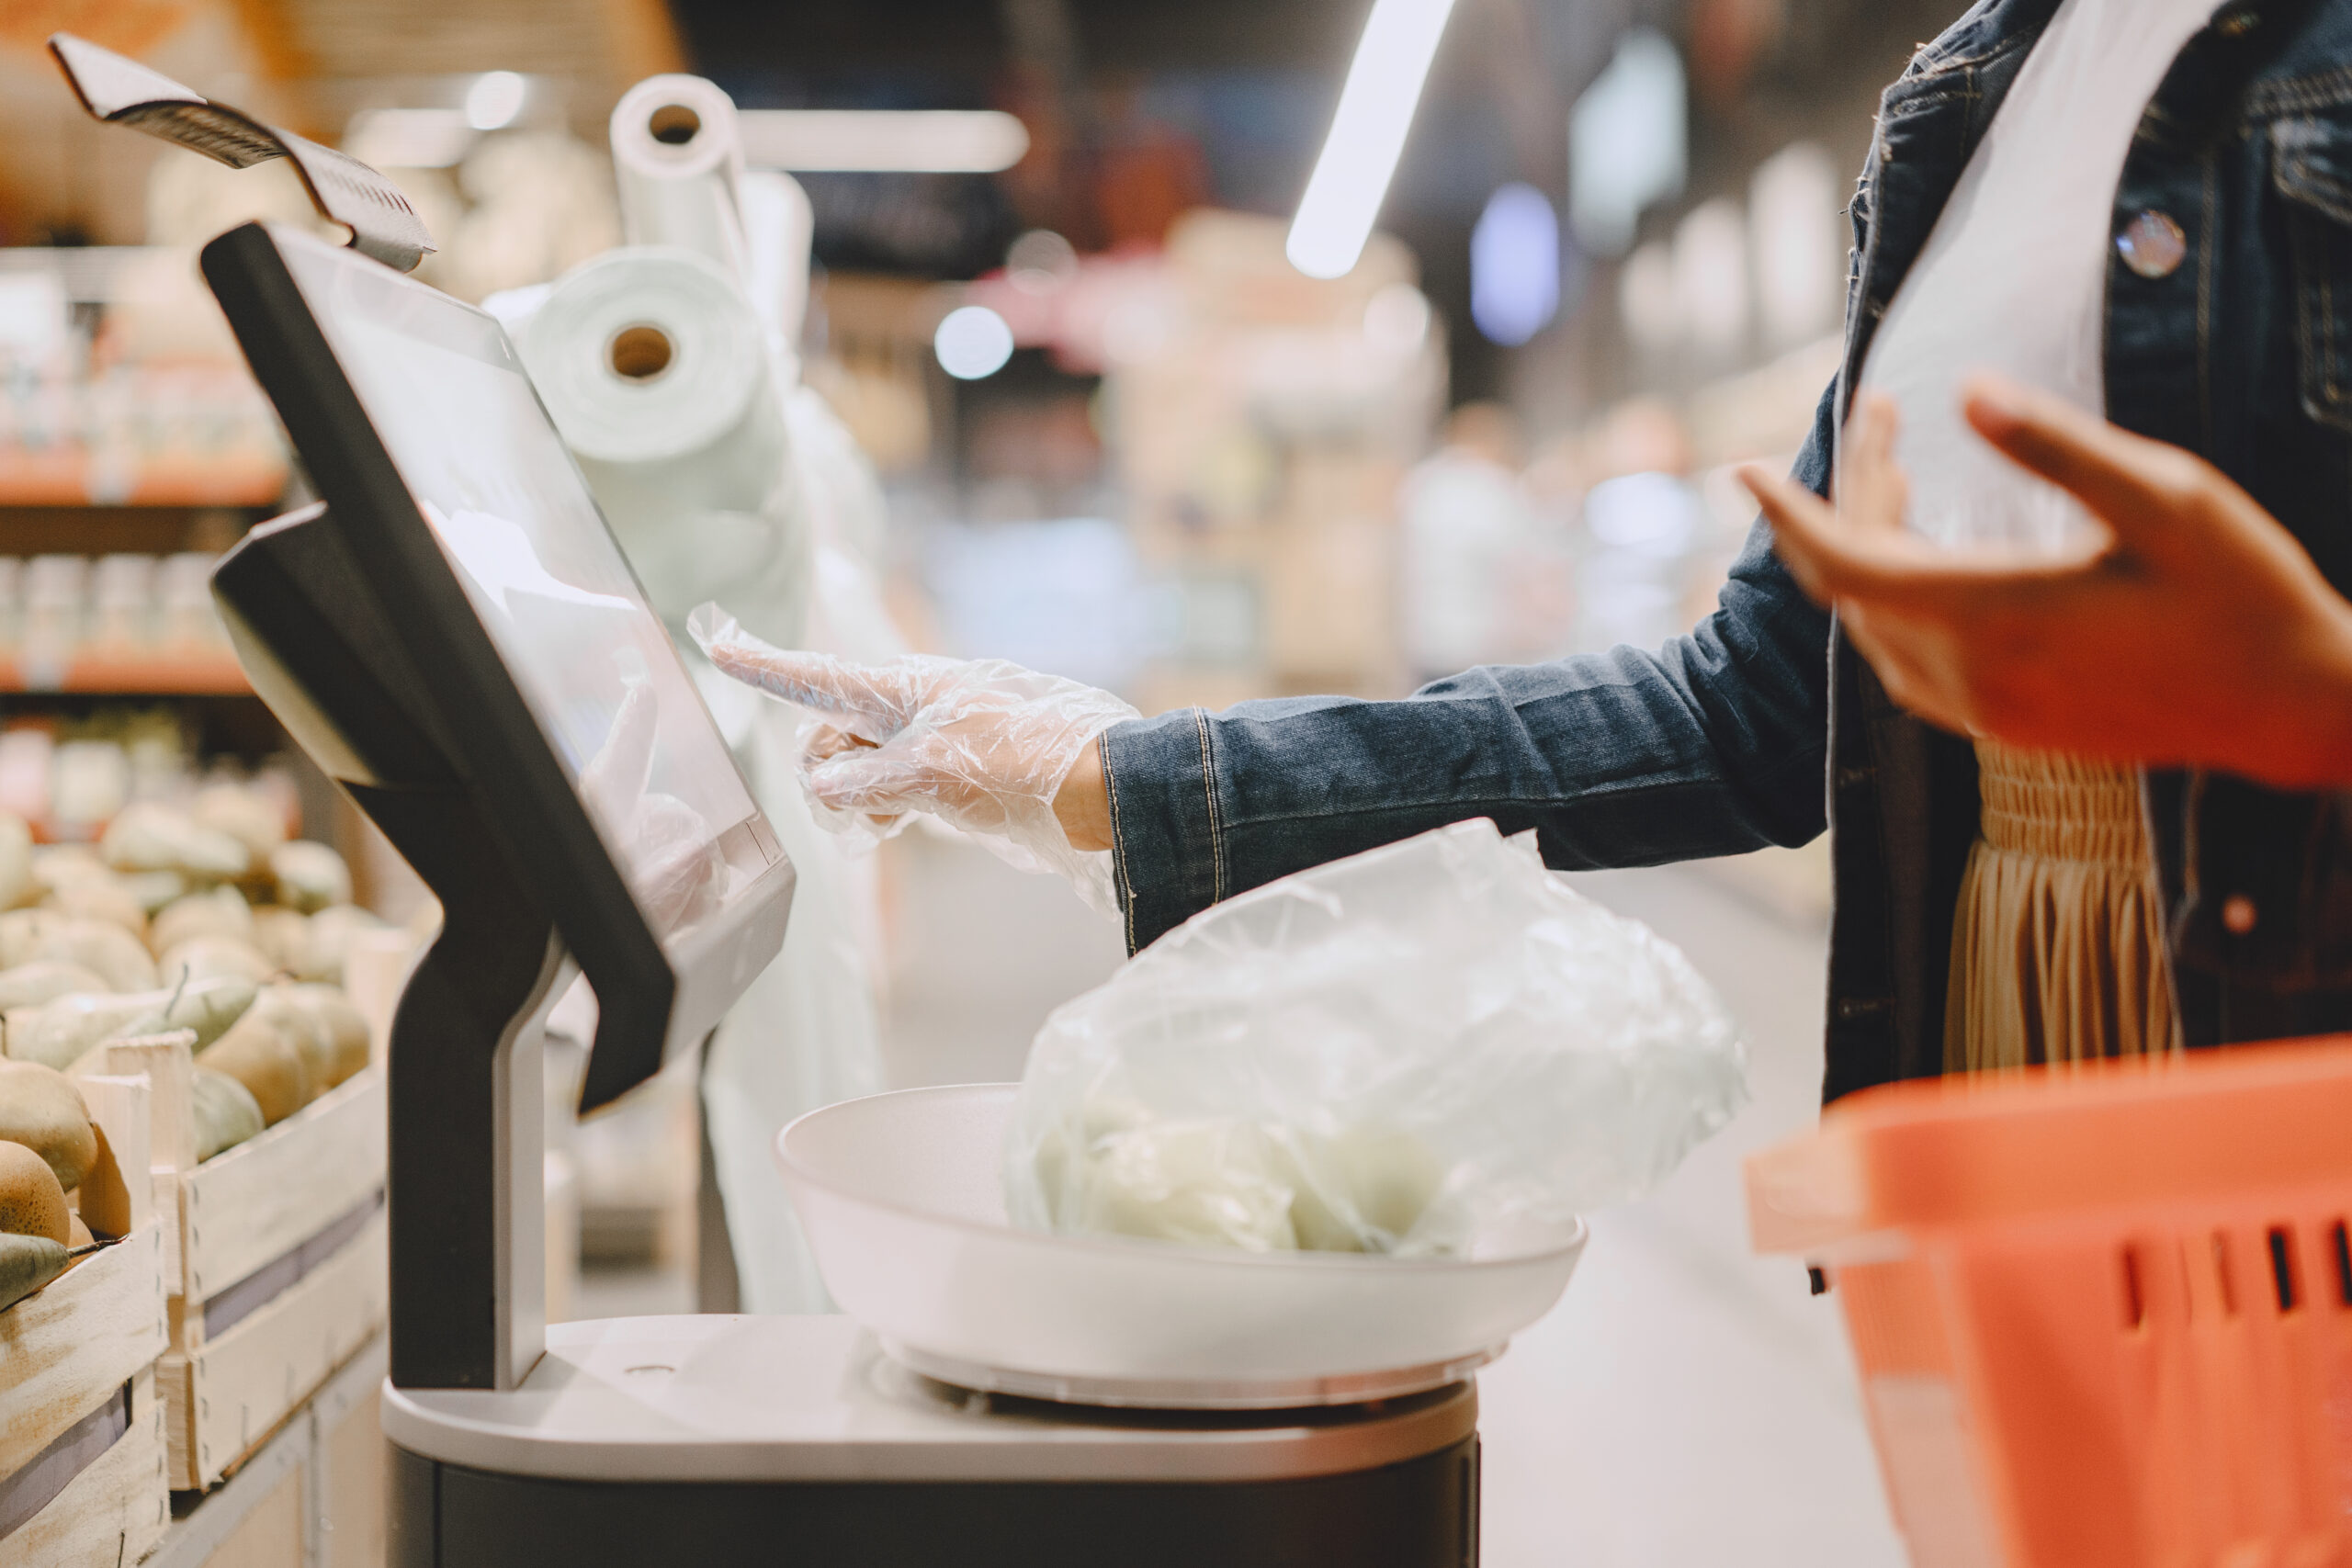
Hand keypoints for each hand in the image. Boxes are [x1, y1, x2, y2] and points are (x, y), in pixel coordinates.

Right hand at [688, 606, 1134, 902]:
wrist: (1098, 788)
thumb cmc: (1019, 768)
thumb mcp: (927, 775)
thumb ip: (861, 782)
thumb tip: (821, 789)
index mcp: (902, 690)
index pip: (814, 677)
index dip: (762, 664)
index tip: (716, 640)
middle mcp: (911, 706)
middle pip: (829, 733)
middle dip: (825, 772)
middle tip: (861, 808)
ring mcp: (930, 737)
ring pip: (858, 765)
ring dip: (857, 797)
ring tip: (893, 818)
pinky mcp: (950, 768)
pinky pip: (890, 782)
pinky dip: (883, 804)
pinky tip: (902, 821)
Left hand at [1738, 377, 2351, 788]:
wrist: (2294, 710)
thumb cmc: (2245, 594)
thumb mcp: (2165, 497)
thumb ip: (2056, 446)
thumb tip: (1967, 390)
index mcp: (1996, 613)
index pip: (1845, 562)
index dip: (1785, 512)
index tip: (1742, 466)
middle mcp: (1970, 673)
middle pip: (1854, 584)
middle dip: (1846, 497)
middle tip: (1880, 416)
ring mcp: (1983, 709)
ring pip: (1875, 624)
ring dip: (1868, 546)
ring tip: (1900, 467)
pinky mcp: (2002, 724)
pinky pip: (1907, 659)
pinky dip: (1892, 598)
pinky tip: (1923, 551)